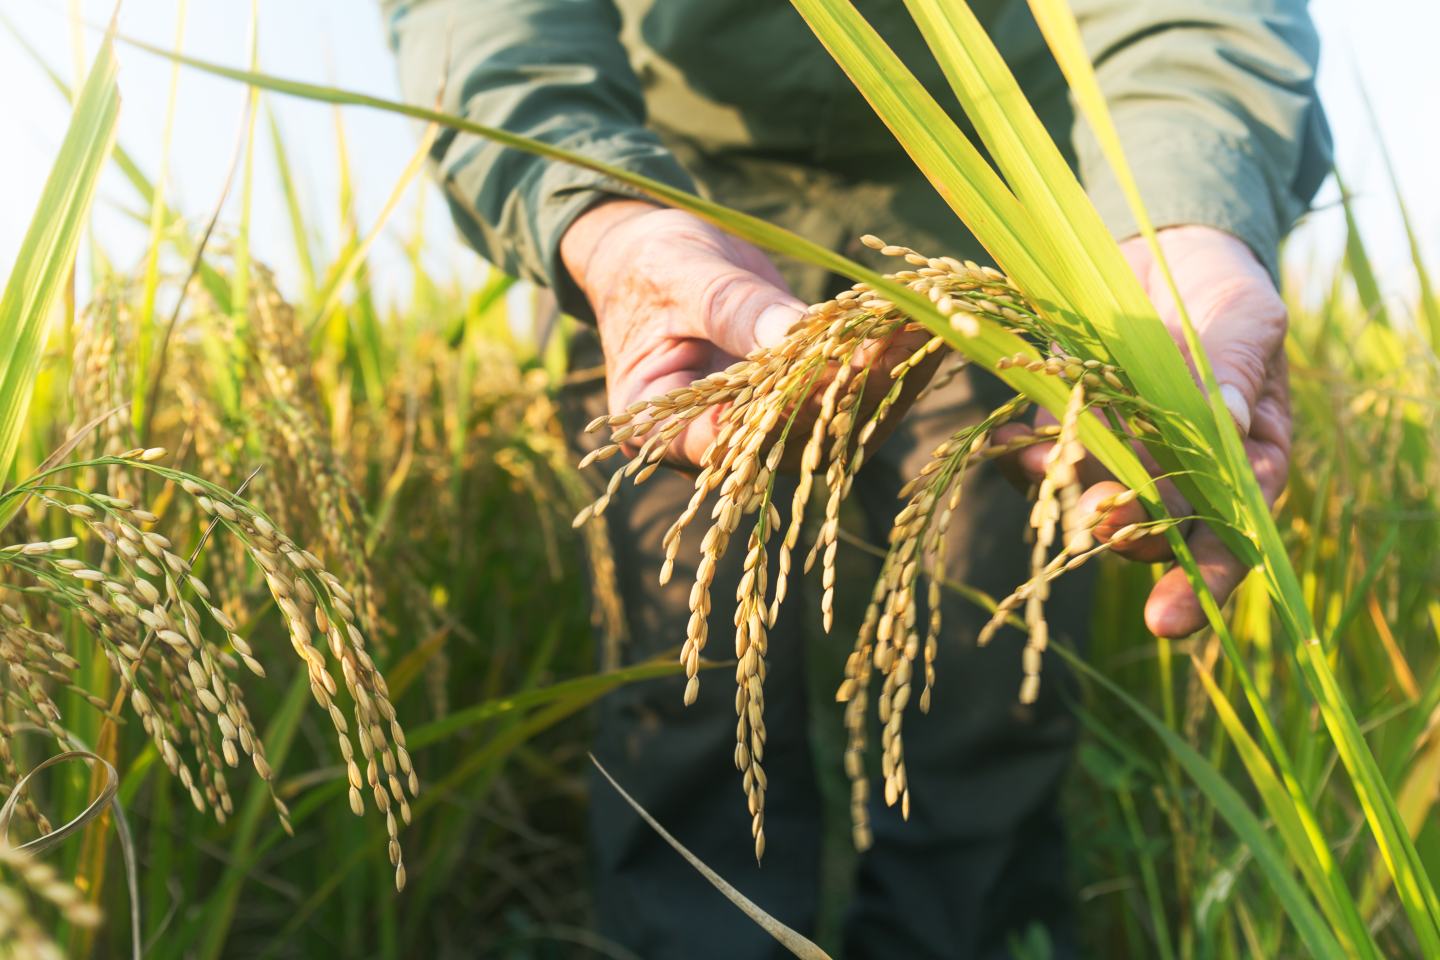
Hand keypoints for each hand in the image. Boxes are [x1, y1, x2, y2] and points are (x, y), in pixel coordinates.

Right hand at [561, 199, 933, 469]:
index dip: (780, 414)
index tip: (831, 372)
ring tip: (929, 327)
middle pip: (793, 439)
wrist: (656, 258)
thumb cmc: (650, 265)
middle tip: (901, 341)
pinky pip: (849, 397)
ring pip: (834, 427)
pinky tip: (922, 325)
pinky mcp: (801, 406)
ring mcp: (765, 432)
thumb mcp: (680, 276)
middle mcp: (718, 448)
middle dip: (852, 390)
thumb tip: (794, 334)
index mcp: (663, 429)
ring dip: (886, 379)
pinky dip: (886, 362)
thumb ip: (732, 309)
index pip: (724, 443)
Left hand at [1002, 225, 1290, 637]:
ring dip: (1068, 498)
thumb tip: (1225, 415)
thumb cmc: (1225, 289)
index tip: (1167, 620)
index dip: (1205, 581)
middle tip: (1101, 521)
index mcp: (1243, 461)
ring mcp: (1118, 453)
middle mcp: (1179, 473)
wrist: (1164, 245)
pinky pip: (1042, 458)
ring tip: (1045, 475)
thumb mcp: (1247, 318)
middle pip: (1157, 529)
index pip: (1233, 535)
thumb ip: (1237, 365)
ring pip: (1093, 499)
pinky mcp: (1065, 424)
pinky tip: (1016, 447)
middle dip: (1127, 534)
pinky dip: (1027, 459)